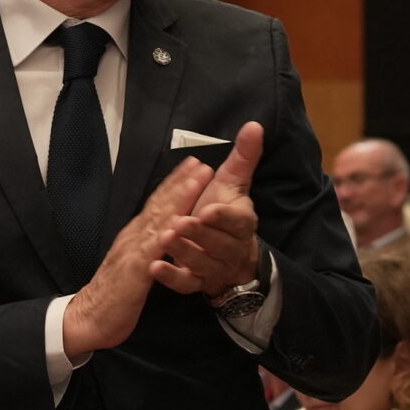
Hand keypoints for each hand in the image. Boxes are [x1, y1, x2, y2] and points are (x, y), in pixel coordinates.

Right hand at [63, 158, 208, 356]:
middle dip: (181, 182)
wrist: (89, 317)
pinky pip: (151, 251)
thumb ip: (147, 246)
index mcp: (136, 235)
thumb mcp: (135, 264)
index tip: (194, 166)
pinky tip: (178, 224)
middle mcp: (134, 237)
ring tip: (196, 182)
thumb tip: (163, 231)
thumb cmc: (115, 293)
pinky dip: (164, 236)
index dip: (176, 184)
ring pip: (158, 220)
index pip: (157, 204)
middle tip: (201, 163)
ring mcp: (132, 252)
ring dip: (178, 199)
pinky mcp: (133, 272)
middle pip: (159, 204)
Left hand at [153, 122, 264, 298]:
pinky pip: (187, 284)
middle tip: (179, 222)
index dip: (223, 216)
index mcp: (242, 222)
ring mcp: (216, 267)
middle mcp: (232, 247)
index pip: (237, 221)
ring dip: (183, 252)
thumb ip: (243, 156)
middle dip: (198, 234)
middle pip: (218, 244)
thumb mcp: (234, 183)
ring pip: (202, 263)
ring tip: (164, 238)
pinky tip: (155, 267)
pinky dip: (172, 277)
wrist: (230, 253)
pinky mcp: (199, 282)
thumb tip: (254, 125)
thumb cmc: (225, 211)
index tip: (208, 209)